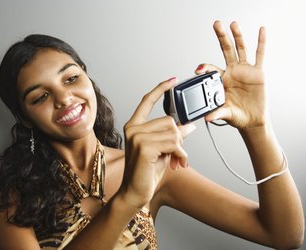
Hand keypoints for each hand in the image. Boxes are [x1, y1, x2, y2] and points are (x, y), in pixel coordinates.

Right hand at [120, 78, 194, 208]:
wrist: (135, 192)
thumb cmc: (146, 172)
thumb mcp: (162, 149)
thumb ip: (172, 136)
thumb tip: (189, 125)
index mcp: (134, 126)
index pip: (147, 102)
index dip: (160, 89)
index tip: (172, 80)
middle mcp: (133, 129)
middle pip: (168, 121)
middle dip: (178, 137)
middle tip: (177, 153)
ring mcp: (137, 137)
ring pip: (173, 132)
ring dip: (180, 148)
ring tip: (176, 159)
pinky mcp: (144, 147)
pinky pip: (173, 143)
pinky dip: (180, 154)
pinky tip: (177, 163)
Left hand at [197, 21, 267, 129]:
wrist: (251, 120)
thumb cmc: (236, 115)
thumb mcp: (225, 114)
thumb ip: (217, 113)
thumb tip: (208, 117)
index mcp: (222, 80)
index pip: (212, 69)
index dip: (205, 68)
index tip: (198, 69)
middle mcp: (232, 72)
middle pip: (226, 50)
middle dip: (221, 37)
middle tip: (216, 25)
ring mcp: (245, 71)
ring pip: (241, 49)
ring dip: (238, 36)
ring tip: (233, 24)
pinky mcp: (258, 73)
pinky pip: (260, 55)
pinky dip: (261, 42)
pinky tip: (261, 30)